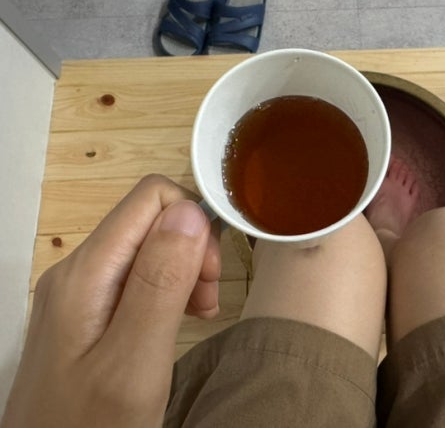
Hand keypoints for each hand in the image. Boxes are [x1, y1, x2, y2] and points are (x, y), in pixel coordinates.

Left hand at [1, 175, 220, 427]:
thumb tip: (189, 210)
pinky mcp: (90, 310)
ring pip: (150, 245)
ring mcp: (82, 290)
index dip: (193, 224)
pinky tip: (181, 320)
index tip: (209, 276)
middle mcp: (79, 270)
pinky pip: (140, 275)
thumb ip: (160, 283)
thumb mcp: (134, 362)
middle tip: (207, 302)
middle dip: (192, 249)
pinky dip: (171, 289)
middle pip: (151, 219)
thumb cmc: (91, 427)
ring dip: (186, 270)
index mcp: (85, 272)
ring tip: (199, 314)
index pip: (151, 197)